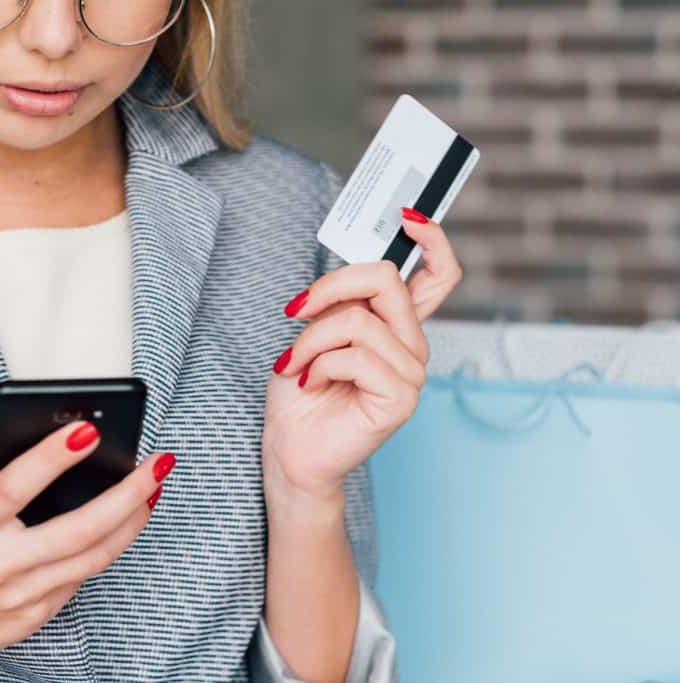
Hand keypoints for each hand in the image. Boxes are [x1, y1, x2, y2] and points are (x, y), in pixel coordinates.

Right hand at [0, 422, 175, 678]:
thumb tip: (12, 431)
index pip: (16, 486)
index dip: (54, 457)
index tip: (89, 431)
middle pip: (79, 529)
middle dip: (128, 494)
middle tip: (158, 463)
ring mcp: (20, 596)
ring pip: (94, 557)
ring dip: (133, 520)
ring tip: (155, 488)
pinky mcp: (35, 616)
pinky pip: (81, 577)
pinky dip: (108, 545)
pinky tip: (126, 520)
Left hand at [261, 208, 461, 504]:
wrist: (291, 448)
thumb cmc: (301, 389)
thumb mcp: (317, 330)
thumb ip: (344, 301)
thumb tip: (352, 277)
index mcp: (398, 326)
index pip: (438, 275)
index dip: (432, 240)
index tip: (407, 215)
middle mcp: (412, 345)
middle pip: (386, 280)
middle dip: (330, 287)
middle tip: (297, 310)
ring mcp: (412, 373)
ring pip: (360, 320)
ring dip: (312, 338)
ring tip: (296, 363)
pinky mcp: (401, 398)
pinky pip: (355, 356)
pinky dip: (318, 364)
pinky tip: (309, 382)